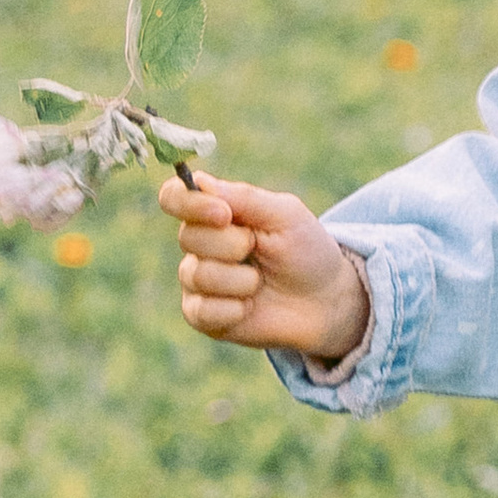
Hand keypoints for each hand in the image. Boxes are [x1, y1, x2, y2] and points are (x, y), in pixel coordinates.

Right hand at [163, 172, 370, 359]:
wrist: (324, 300)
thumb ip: (245, 198)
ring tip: (260, 281)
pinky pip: (201, 310)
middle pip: (188, 237)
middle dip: (233, 245)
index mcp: (216, 212)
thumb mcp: (286, 215)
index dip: (188, 203)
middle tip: (259, 250)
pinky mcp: (201, 315)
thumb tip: (199, 182)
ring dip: (241, 279)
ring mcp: (197, 280)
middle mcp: (200, 244)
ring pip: (197, 274)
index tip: (223, 214)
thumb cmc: (305, 250)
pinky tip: (251, 306)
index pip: (174, 197)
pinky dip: (235, 309)